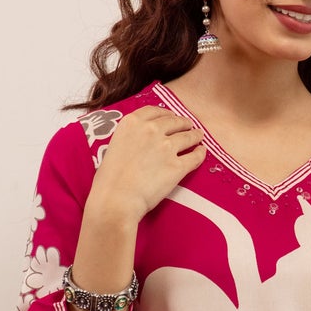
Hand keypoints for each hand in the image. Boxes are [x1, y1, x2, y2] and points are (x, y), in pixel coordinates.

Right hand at [90, 105, 205, 219]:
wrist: (116, 199)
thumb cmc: (109, 179)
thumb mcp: (113, 146)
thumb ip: (129, 138)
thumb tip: (138, 142)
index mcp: (132, 123)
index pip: (154, 111)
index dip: (165, 113)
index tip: (170, 116)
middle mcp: (151, 130)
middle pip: (174, 121)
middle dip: (182, 123)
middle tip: (187, 125)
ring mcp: (167, 147)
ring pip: (188, 136)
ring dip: (195, 135)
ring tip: (198, 136)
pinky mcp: (178, 165)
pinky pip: (195, 156)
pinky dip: (200, 153)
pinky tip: (201, 152)